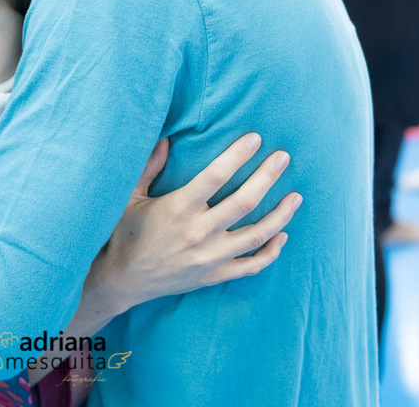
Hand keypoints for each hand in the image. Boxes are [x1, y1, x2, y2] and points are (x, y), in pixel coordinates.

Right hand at [91, 133, 300, 314]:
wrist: (122, 280)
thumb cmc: (126, 233)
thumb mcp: (130, 196)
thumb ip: (149, 166)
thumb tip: (167, 138)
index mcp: (178, 209)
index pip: (215, 176)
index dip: (237, 155)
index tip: (255, 138)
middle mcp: (198, 233)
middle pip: (244, 201)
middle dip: (267, 176)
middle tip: (283, 157)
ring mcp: (209, 258)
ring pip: (257, 234)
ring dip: (280, 214)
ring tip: (296, 196)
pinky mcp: (214, 276)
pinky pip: (251, 266)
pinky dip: (271, 252)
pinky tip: (283, 235)